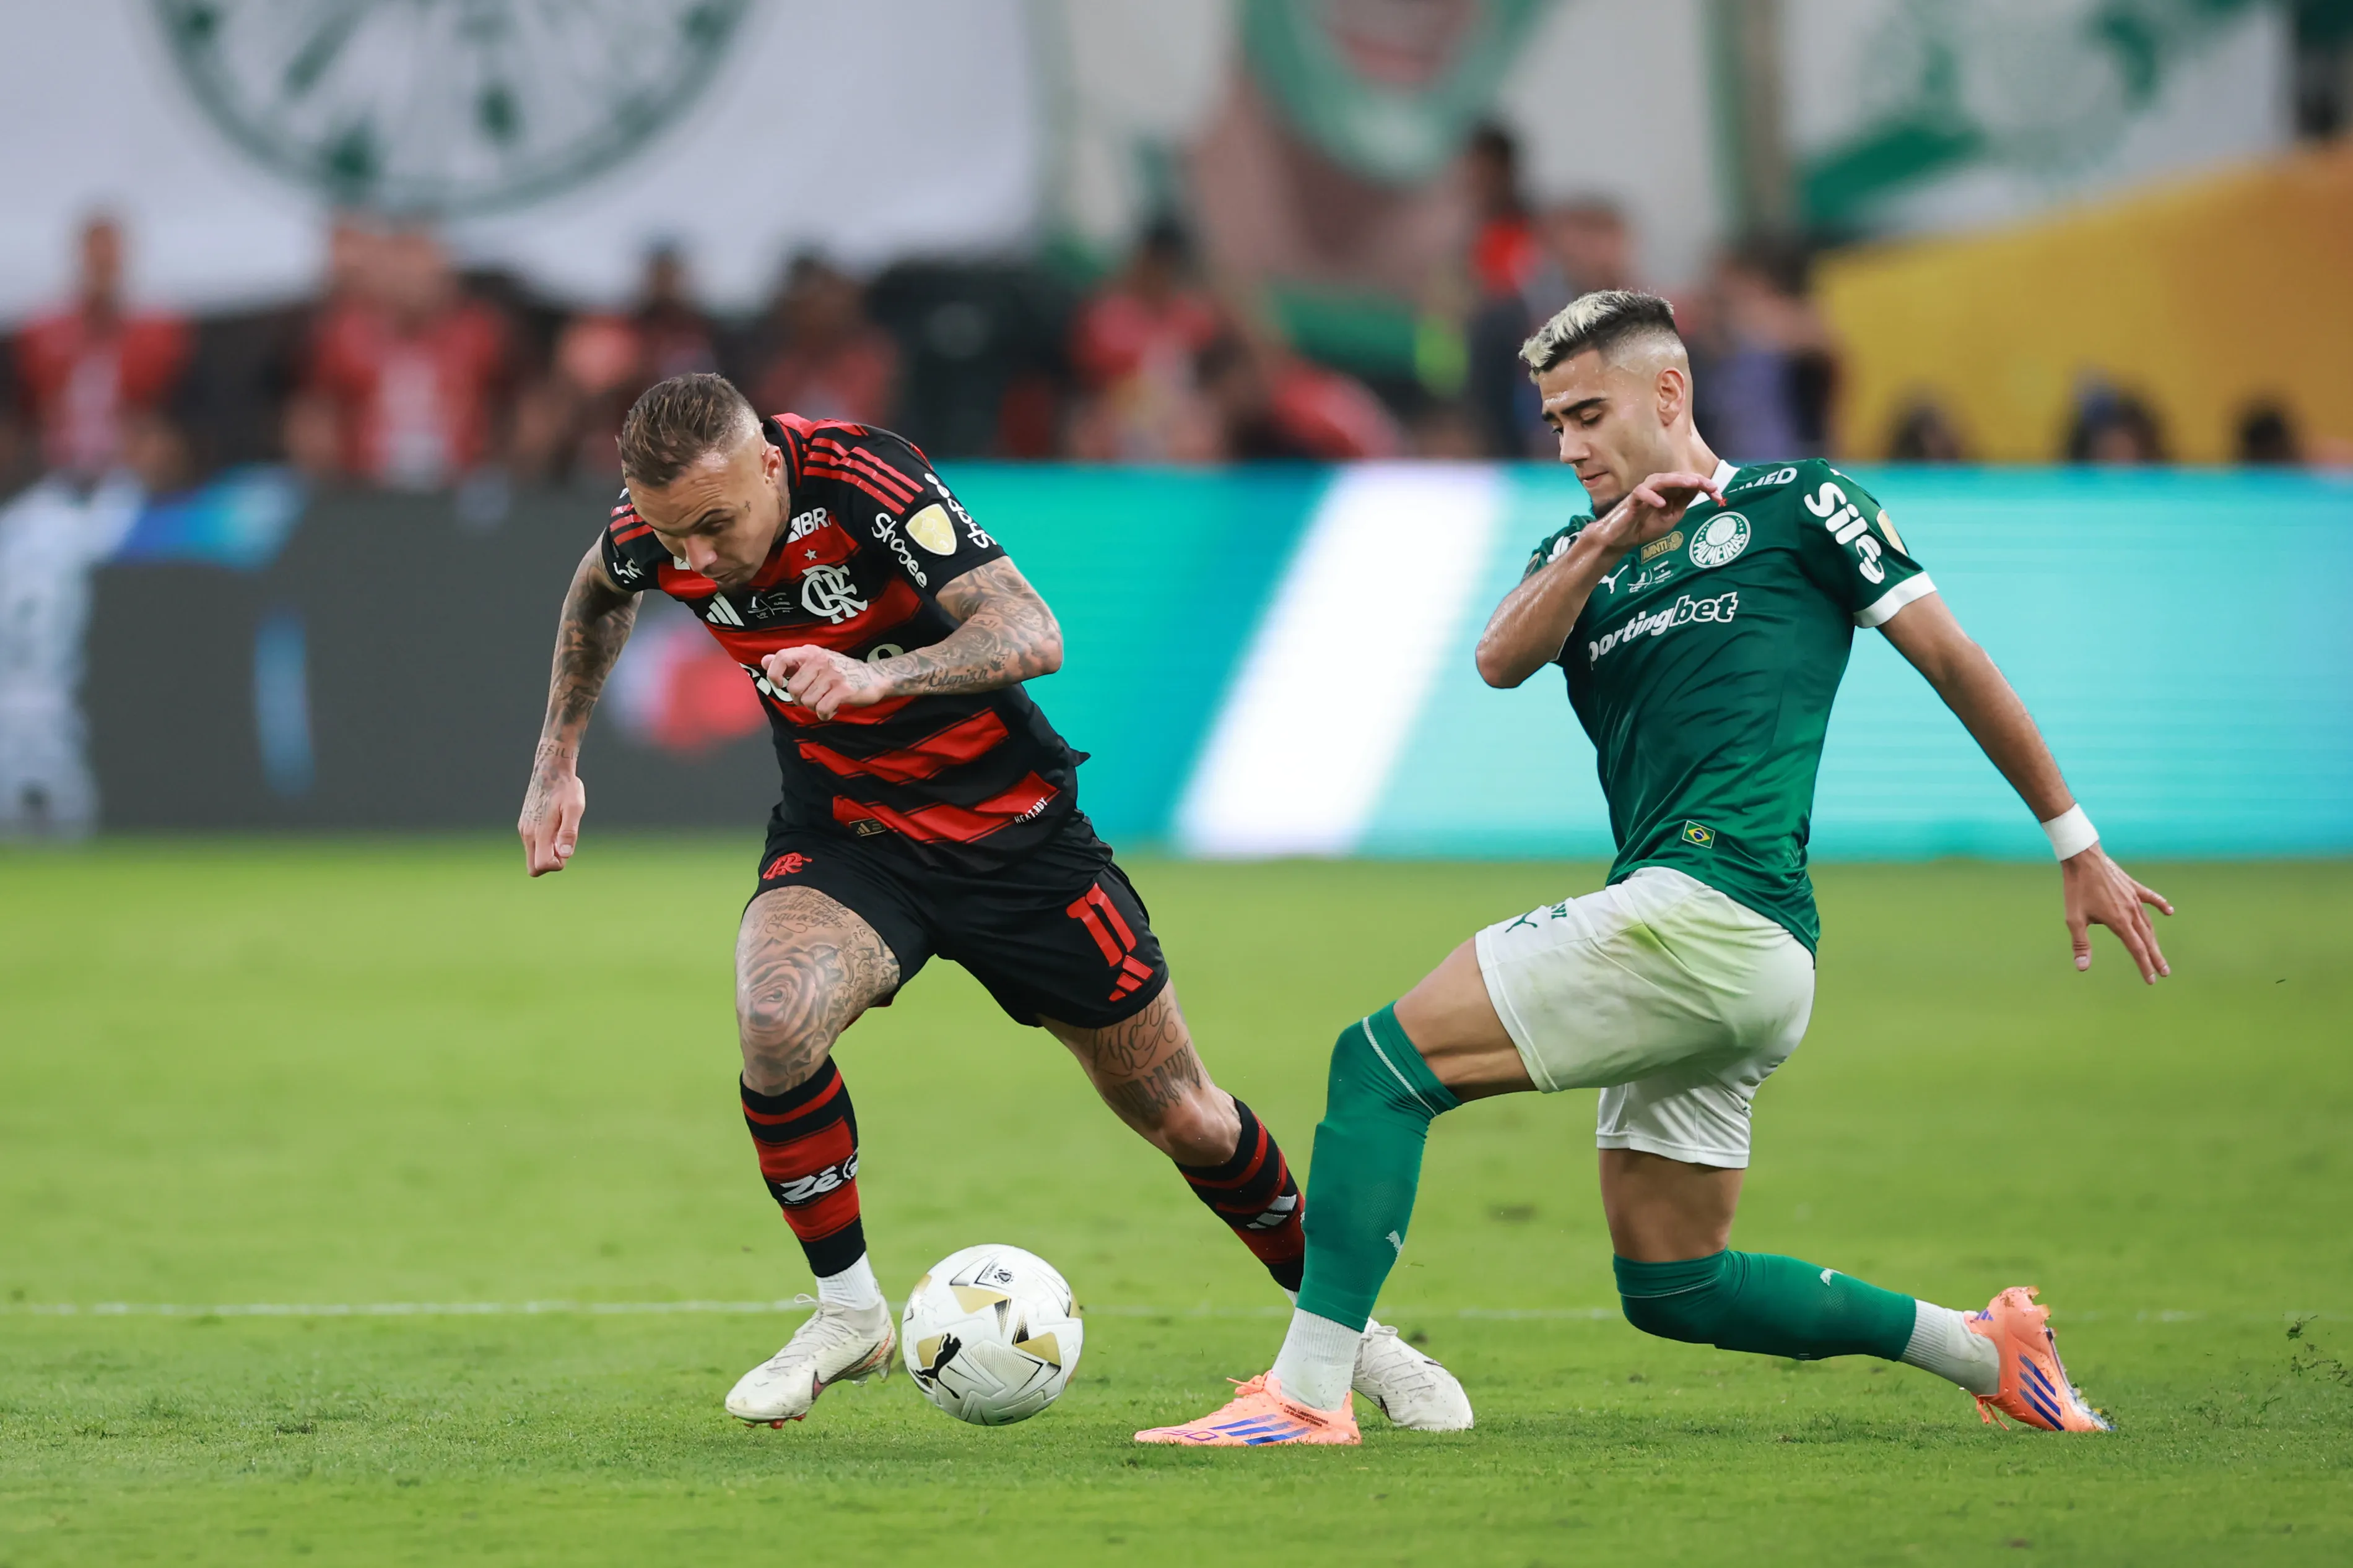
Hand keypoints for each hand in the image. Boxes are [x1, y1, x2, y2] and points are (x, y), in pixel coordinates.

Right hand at [518, 757, 585, 875]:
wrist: (550, 769)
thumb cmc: (566, 788)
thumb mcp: (574, 808)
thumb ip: (569, 832)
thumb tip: (565, 855)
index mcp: (540, 832)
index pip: (542, 865)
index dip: (557, 865)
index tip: (566, 848)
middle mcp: (527, 833)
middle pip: (533, 868)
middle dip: (549, 864)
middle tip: (563, 844)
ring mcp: (523, 829)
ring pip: (532, 856)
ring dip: (547, 852)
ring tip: (560, 831)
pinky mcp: (524, 824)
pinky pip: (532, 845)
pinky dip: (543, 843)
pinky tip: (554, 825)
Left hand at [762, 645, 891, 720]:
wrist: (874, 677)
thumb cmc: (840, 672)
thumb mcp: (815, 662)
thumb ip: (790, 662)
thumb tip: (764, 660)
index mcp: (811, 652)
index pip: (781, 657)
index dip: (774, 674)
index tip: (781, 685)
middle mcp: (820, 660)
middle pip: (793, 689)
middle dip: (800, 700)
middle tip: (814, 697)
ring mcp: (833, 674)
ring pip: (807, 702)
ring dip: (814, 708)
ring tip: (826, 701)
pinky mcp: (844, 689)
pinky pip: (822, 710)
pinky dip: (825, 715)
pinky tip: (833, 709)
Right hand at [1586, 471, 1726, 554]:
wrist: (1622, 539)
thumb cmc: (1645, 526)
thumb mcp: (1671, 517)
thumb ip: (1682, 504)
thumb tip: (1699, 490)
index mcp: (1670, 491)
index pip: (1690, 484)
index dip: (1705, 487)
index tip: (1719, 497)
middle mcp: (1659, 487)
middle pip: (1679, 477)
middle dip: (1697, 481)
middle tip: (1712, 487)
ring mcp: (1645, 491)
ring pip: (1662, 479)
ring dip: (1678, 480)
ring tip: (1692, 484)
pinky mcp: (1632, 499)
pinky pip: (1642, 492)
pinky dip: (1652, 497)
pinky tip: (1661, 504)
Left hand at [2061, 846, 2172, 981]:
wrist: (2083, 859)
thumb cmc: (2077, 890)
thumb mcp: (2074, 919)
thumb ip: (2081, 944)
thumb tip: (2082, 967)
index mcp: (2119, 922)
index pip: (2136, 949)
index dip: (2144, 966)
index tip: (2152, 980)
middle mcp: (2131, 911)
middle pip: (2147, 939)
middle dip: (2156, 958)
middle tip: (2165, 973)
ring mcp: (2134, 898)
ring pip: (2148, 923)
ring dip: (2155, 939)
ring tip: (2159, 952)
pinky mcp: (2133, 887)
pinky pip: (2150, 898)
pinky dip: (2160, 905)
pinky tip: (2169, 911)